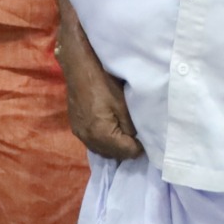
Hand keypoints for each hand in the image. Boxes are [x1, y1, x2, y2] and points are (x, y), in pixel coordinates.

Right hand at [58, 24, 143, 160]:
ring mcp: (80, 134)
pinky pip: (93, 143)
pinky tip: (110, 132)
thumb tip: (138, 140)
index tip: (147, 138)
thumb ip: (132, 127)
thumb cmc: (104, 83)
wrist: (78, 69)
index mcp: (102, 135)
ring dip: (115, 147)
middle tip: (138, 137)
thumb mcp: (124, 105)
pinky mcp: (76, 128)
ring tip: (126, 135)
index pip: (127, 152)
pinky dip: (104, 142)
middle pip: (114, 155)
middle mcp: (89, 139)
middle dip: (127, 149)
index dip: (140, 147)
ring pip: (102, 151)